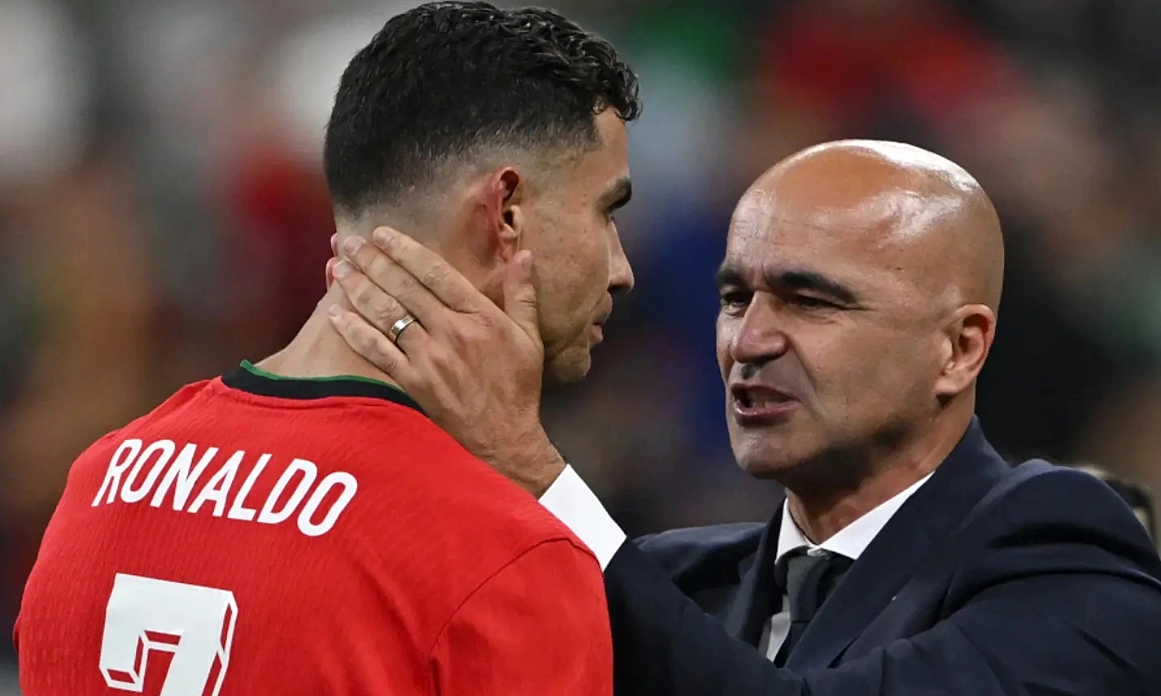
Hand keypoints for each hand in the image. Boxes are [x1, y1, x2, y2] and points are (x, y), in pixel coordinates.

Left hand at [327, 228, 565, 495]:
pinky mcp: (412, 383)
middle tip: (349, 242)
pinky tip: (336, 313)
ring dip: (359, 287)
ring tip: (339, 267)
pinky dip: (355, 331)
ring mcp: (429, 358)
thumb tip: (523, 254)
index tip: (382, 233)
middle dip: (373, 261)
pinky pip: (377, 352)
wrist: (504, 439)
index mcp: (480, 316)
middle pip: (404, 288)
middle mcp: (451, 332)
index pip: (436, 273)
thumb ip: (523, 294)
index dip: (406, 250)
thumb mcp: (530, 338)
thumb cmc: (518, 387)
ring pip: (386, 314)